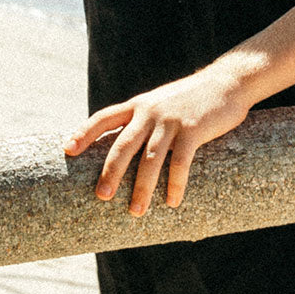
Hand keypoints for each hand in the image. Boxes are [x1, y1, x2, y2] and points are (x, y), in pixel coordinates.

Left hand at [64, 64, 251, 214]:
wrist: (227, 82)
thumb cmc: (192, 98)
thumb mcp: (161, 102)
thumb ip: (144, 119)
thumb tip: (124, 146)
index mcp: (138, 105)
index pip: (103, 118)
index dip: (84, 133)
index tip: (67, 149)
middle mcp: (150, 112)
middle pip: (124, 144)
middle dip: (111, 171)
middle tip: (101, 195)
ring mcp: (171, 121)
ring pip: (151, 159)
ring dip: (142, 187)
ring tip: (136, 211)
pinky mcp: (193, 130)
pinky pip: (181, 162)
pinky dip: (175, 184)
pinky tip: (172, 201)